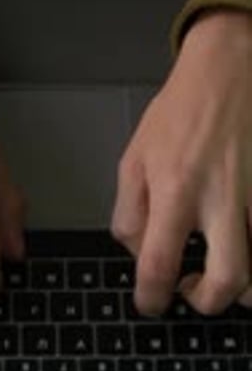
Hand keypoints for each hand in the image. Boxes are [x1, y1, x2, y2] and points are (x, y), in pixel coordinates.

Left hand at [111, 10, 251, 315]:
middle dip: (209, 301)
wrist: (229, 67)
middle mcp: (222, 196)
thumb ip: (130, 213)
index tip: (151, 303)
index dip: (152, 297)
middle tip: (194, 292)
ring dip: (246, 286)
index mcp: (176, 189)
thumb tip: (138, 255)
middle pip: (229, 278)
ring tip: (226, 273)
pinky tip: (244, 243)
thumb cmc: (181, 111)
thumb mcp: (134, 159)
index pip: (160, 263)